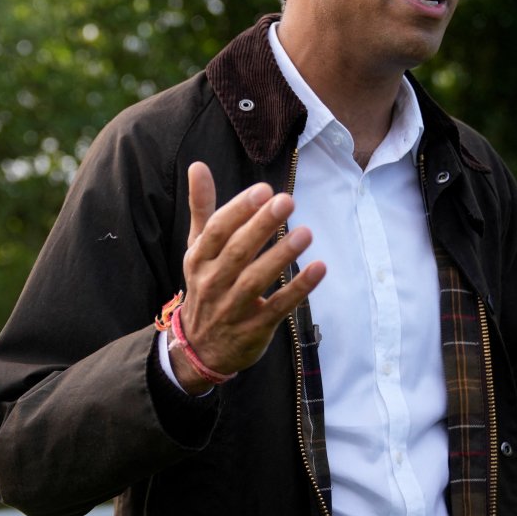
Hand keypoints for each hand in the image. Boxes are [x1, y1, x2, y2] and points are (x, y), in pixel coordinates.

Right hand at [171, 162, 326, 392]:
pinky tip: (319, 269)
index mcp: (199, 259)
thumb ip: (202, 207)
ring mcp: (232, 307)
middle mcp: (212, 282)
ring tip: (305, 232)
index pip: (216, 231)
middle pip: (238, 251)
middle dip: (262, 226)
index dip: (238, 210)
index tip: (262, 190)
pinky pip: (278, 307)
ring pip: (256, 279)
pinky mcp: (255, 328)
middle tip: (287, 201)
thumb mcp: (198, 248)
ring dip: (281, 255)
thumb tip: (197, 165)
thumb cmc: (205, 286)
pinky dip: (298, 289)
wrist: (200, 349)